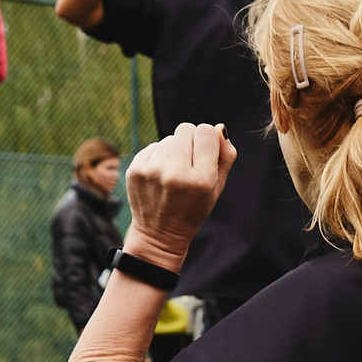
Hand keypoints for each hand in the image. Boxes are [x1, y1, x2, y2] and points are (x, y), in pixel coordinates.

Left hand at [122, 123, 235, 262]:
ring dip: (174, 150)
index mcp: (201, 180)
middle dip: (191, 141)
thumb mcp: (217, 188)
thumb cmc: (193, 209)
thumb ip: (225, 156)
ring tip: (174, 173)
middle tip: (190, 162)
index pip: (206, 132)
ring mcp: (152, 171)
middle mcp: (175, 173)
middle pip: (186, 129)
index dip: (208, 139)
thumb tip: (218, 127)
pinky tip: (161, 176)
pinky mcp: (135, 169)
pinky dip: (159, 157)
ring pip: (169, 138)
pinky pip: (154, 147)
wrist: (159, 234)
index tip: (206, 151)